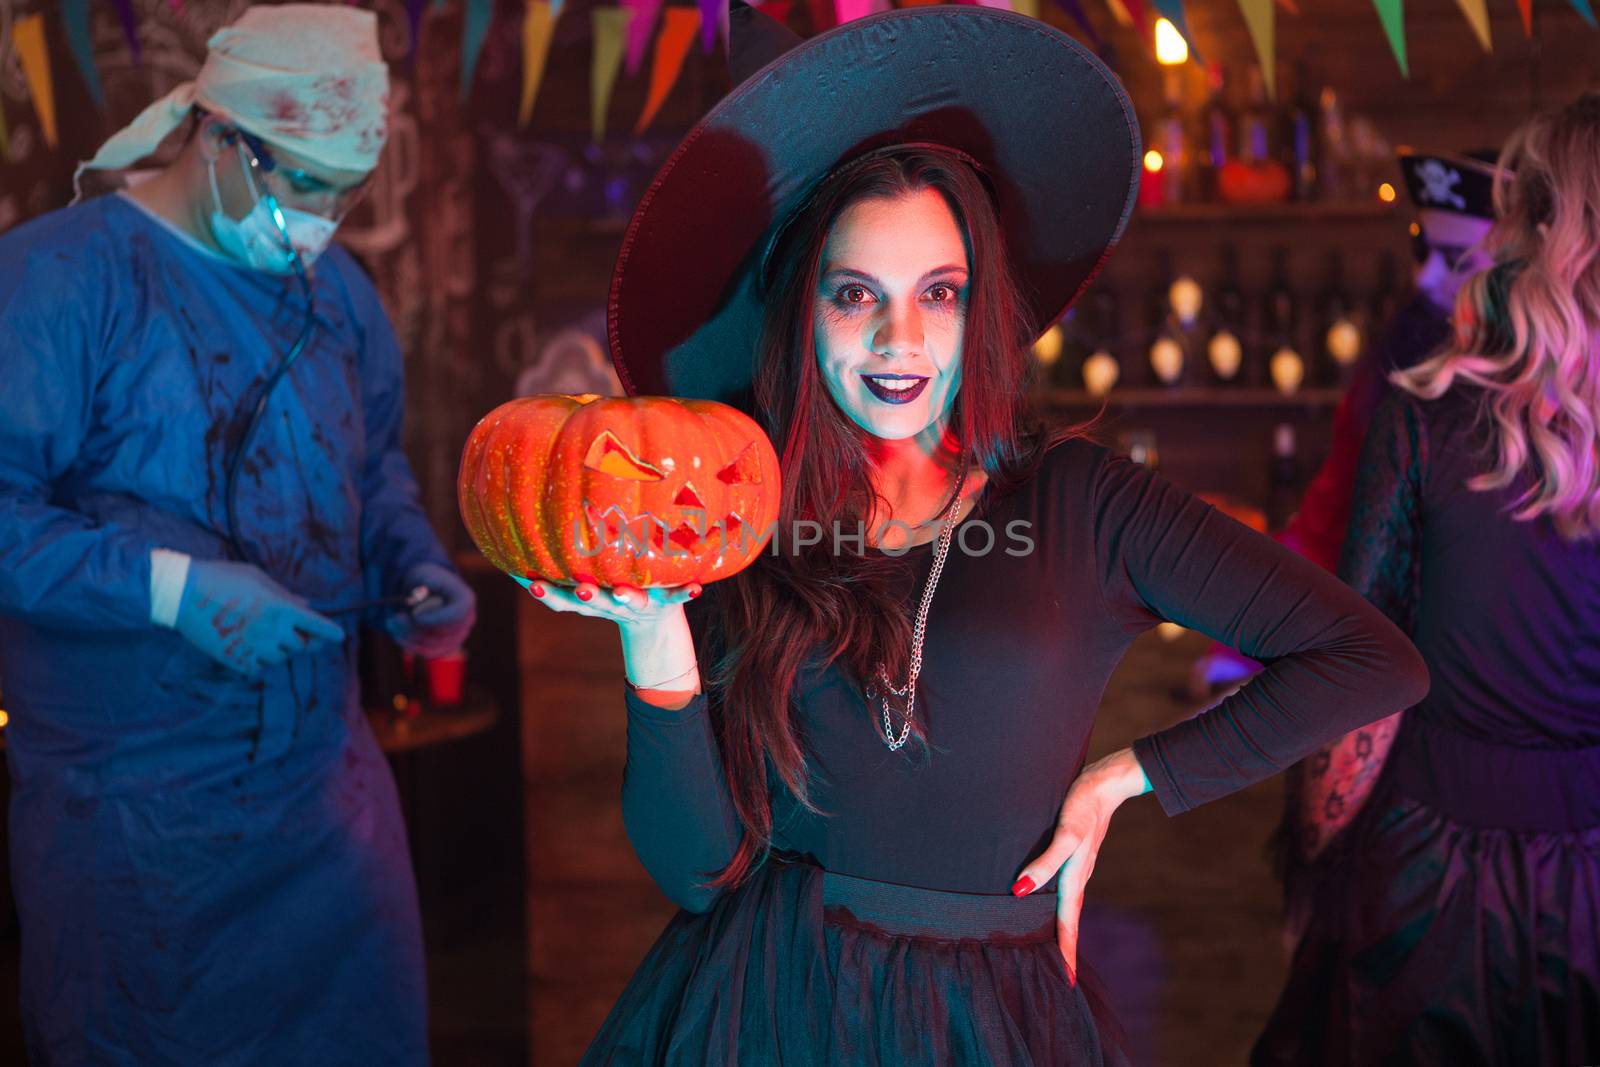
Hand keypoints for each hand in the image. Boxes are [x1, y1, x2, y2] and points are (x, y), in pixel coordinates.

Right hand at [173, 559, 345, 674]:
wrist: (183, 593)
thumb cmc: (222, 578)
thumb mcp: (259, 578)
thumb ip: (285, 595)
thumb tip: (306, 606)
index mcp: (282, 608)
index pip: (318, 626)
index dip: (331, 633)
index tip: (339, 637)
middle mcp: (273, 631)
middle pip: (301, 646)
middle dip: (299, 639)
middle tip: (286, 630)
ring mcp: (254, 647)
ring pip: (280, 658)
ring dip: (276, 650)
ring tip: (256, 632)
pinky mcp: (235, 660)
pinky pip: (257, 667)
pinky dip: (255, 660)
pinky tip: (244, 644)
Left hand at [385, 561, 475, 656]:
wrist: (427, 589)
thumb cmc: (425, 580)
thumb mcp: (422, 575)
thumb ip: (421, 588)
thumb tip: (417, 604)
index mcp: (465, 601)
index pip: (455, 616)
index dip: (435, 619)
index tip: (414, 615)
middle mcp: (467, 622)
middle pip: (441, 634)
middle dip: (414, 628)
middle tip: (394, 618)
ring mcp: (458, 637)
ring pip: (431, 645)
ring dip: (408, 636)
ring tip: (392, 622)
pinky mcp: (445, 647)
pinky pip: (427, 653)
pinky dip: (409, 645)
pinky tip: (397, 634)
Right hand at [518, 574, 702, 698]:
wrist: (653, 620)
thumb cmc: (612, 587)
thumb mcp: (584, 580)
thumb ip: (558, 566)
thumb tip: (514, 537)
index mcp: (590, 598)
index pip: (562, 600)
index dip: (548, 594)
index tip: (532, 584)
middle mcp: (612, 603)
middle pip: (595, 602)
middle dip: (586, 597)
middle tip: (580, 590)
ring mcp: (640, 603)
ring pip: (632, 601)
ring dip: (627, 597)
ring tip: (624, 592)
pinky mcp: (667, 601)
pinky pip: (678, 596)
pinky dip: (687, 593)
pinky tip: (698, 588)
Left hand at [1012, 748, 1149, 982]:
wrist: (1105, 781)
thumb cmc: (1083, 804)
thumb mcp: (1067, 833)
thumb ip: (1046, 862)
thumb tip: (1022, 890)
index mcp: (1075, 877)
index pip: (1068, 923)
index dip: (1065, 952)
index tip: (1066, 981)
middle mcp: (1077, 876)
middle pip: (1068, 920)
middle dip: (1064, 948)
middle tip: (1059, 976)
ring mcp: (1078, 866)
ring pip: (1066, 905)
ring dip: (1061, 928)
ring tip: (1053, 949)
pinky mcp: (1074, 853)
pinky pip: (1064, 888)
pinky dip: (1059, 905)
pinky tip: (1048, 902)